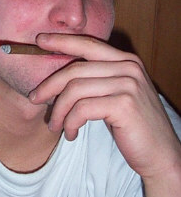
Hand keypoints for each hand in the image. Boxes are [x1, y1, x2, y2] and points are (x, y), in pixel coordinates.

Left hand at [29, 33, 180, 180]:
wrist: (161, 155)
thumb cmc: (132, 126)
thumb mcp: (115, 95)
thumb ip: (96, 79)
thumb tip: (58, 76)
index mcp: (125, 60)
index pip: (87, 44)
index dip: (61, 41)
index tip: (39, 41)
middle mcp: (128, 67)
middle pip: (75, 69)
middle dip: (49, 85)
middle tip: (34, 98)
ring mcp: (128, 84)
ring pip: (74, 90)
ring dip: (58, 110)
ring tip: (54, 125)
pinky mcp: (124, 105)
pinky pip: (82, 109)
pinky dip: (70, 122)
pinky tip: (71, 133)